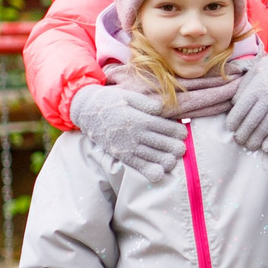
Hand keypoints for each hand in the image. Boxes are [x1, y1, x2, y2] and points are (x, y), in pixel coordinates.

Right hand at [70, 84, 185, 177]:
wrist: (85, 111)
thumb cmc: (110, 100)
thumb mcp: (128, 95)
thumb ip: (147, 103)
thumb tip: (164, 109)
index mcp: (140, 119)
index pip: (169, 129)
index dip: (180, 133)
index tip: (182, 133)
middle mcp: (136, 135)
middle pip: (167, 146)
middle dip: (178, 147)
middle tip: (179, 146)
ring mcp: (128, 148)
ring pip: (158, 159)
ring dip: (169, 160)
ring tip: (171, 157)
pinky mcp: (122, 156)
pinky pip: (141, 168)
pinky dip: (153, 172)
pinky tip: (160, 172)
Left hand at [225, 45, 267, 154]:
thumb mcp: (252, 74)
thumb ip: (242, 89)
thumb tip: (234, 104)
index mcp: (255, 89)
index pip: (241, 109)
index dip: (233, 121)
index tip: (230, 127)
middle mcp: (267, 99)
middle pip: (252, 121)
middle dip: (243, 134)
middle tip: (238, 139)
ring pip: (265, 128)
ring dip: (256, 140)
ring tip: (250, 145)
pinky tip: (266, 147)